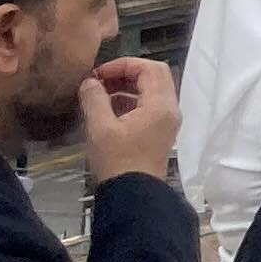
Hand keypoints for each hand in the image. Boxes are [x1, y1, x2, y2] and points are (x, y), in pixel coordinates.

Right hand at [79, 58, 180, 186]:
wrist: (133, 196)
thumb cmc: (117, 161)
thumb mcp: (100, 128)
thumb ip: (95, 99)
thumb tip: (90, 82)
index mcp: (161, 105)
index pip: (150, 68)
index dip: (124, 65)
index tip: (99, 73)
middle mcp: (170, 110)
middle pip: (153, 77)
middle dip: (126, 74)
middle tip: (100, 81)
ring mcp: (166, 122)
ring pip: (150, 92)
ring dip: (126, 88)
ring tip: (98, 95)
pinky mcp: (159, 133)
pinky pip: (147, 107)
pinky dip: (129, 102)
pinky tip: (106, 110)